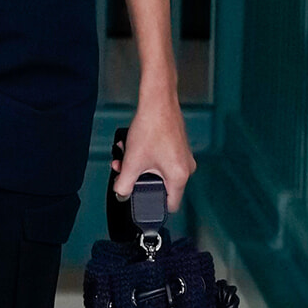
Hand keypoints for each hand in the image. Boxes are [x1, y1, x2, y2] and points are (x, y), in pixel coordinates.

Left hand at [111, 98, 196, 213]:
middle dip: (139, 180)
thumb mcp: (132, 162)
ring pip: (158, 171)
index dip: (153, 205)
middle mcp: (186, 168)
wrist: (157, 101)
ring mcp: (183, 156)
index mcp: (179, 176)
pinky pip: (162, 160)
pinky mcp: (178, 146)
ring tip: (124, 157)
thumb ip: (124, 184)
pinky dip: (146, 157)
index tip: (140, 200)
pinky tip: (132, 147)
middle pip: (161, 186)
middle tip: (123, 172)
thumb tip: (121, 195)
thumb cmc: (151, 127)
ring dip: (139, 167)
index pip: (170, 205)